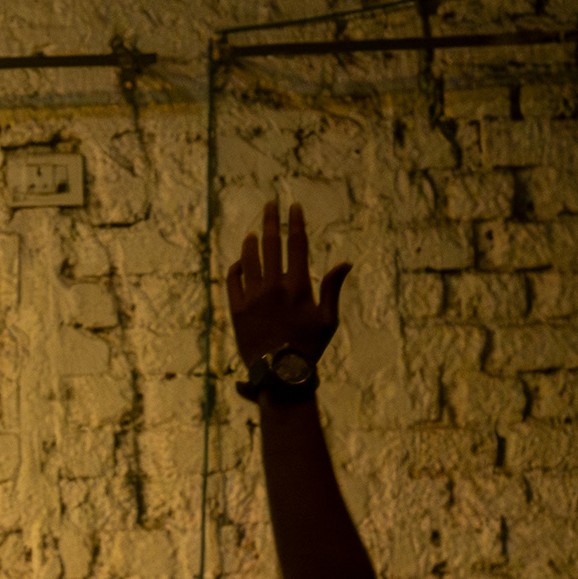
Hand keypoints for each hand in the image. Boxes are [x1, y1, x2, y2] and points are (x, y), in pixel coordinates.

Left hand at [227, 198, 349, 368]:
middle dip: (270, 220)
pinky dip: (236, 267)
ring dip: (250, 242)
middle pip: (270, 244)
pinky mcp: (236, 310)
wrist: (279, 374)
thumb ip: (333, 288)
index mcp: (297, 286)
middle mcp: (272, 287)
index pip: (296, 245)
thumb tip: (345, 262)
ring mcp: (251, 297)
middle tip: (270, 204)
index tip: (294, 206)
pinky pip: (232, 281)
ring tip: (252, 231)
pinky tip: (240, 261)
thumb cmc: (309, 347)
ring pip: (248, 259)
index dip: (294, 223)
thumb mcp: (328, 319)